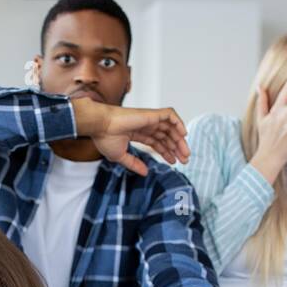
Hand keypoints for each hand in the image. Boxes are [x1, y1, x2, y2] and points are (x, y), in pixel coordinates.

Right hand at [72, 97, 188, 174]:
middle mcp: (145, 125)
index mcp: (137, 133)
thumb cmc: (105, 138)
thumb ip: (134, 164)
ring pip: (170, 127)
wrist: (100, 126)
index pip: (157, 142)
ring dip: (180, 139)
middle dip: (176, 148)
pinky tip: (183, 134)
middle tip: (185, 160)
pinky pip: (170, 115)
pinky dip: (178, 122)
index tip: (174, 162)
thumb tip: (145, 172)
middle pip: (166, 136)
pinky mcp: (151, 114)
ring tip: (185, 153)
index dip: (166, 152)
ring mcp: (149, 119)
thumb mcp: (120, 156)